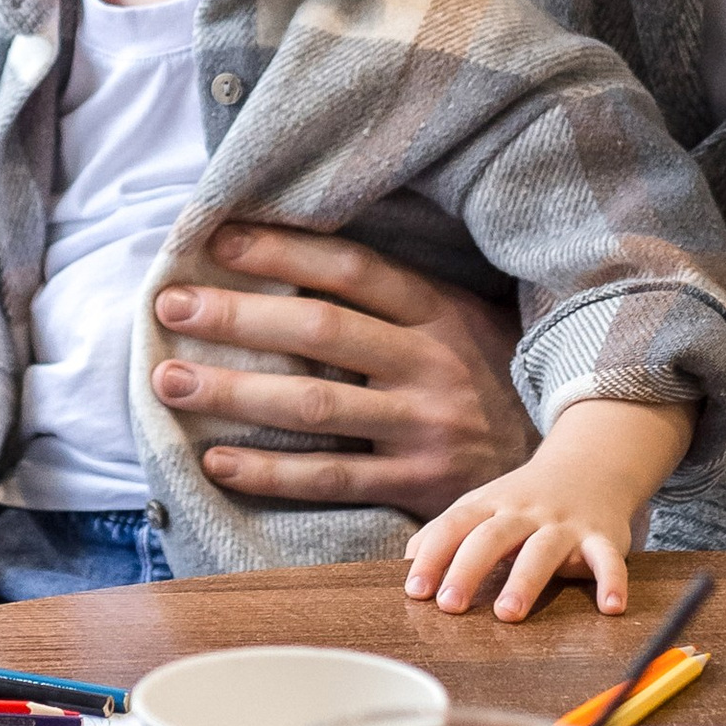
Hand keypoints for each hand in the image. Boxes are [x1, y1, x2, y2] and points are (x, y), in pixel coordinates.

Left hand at [148, 226, 533, 515]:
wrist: (556, 470)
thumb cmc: (487, 380)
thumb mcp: (463, 321)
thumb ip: (397, 295)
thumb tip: (294, 252)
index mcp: (440, 310)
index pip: (351, 268)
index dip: (282, 251)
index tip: (217, 239)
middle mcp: (431, 363)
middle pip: (321, 331)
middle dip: (237, 315)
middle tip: (169, 307)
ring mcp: (425, 426)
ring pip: (315, 405)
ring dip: (234, 391)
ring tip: (170, 383)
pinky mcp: (418, 485)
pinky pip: (330, 477)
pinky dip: (269, 470)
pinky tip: (215, 459)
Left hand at [403, 400, 692, 620]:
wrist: (590, 465)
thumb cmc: (524, 500)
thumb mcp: (483, 506)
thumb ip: (448, 533)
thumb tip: (408, 561)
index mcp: (490, 505)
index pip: (454, 526)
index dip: (433, 556)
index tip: (415, 590)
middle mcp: (524, 512)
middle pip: (492, 537)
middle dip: (468, 569)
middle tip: (450, 606)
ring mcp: (564, 524)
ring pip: (543, 550)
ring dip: (525, 580)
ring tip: (507, 613)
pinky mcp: (603, 537)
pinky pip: (608, 558)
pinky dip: (612, 581)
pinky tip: (610, 608)